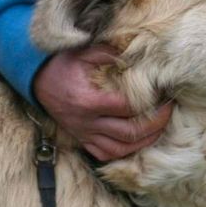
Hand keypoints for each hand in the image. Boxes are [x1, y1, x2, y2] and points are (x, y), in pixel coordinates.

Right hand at [32, 45, 172, 161]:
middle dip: (154, 125)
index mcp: (89, 101)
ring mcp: (83, 133)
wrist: (37, 80)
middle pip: (129, 132)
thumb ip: (110, 53)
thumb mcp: (84, 52)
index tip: (163, 95)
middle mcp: (86, 122)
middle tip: (168, 112)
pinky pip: (104, 154)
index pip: (128, 108)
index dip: (150, 104)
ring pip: (119, 149)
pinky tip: (136, 142)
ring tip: (159, 129)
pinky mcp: (81, 139)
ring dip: (143, 142)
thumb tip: (137, 56)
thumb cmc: (62, 64)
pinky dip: (123, 152)